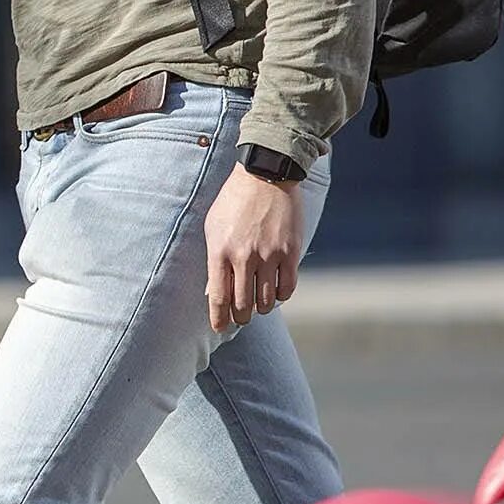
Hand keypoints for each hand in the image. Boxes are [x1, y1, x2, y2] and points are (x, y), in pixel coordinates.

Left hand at [204, 163, 303, 330]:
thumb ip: (214, 260)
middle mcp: (244, 256)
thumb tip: (214, 291)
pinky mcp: (290, 251)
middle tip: (240, 319)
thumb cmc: (233, 202)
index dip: (218, 318)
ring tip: (258, 306)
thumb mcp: (213, 228)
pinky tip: (276, 293)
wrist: (265, 175)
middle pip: (243, 304)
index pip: (218, 297)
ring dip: (261, 308)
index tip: (219, 328)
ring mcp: (269, 255)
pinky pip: (287, 288)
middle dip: (240, 318)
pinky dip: (281, 296)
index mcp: (220, 251)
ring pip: (266, 300)